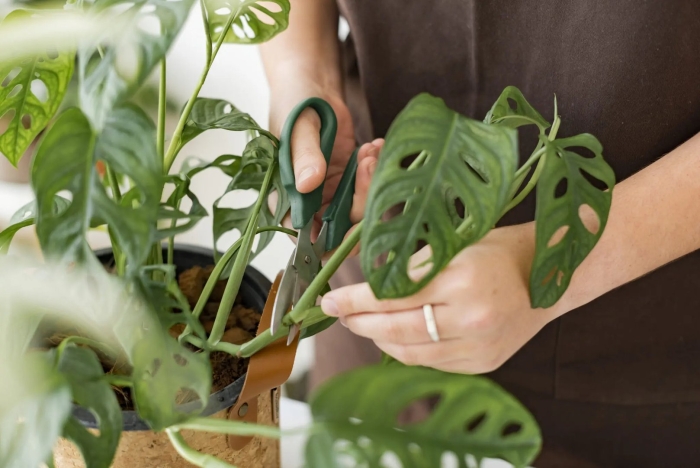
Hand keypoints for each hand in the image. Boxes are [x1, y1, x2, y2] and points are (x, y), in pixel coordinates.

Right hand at [269, 83, 380, 232]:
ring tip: (370, 150)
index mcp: (285, 199)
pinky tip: (374, 145)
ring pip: (359, 209)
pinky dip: (377, 169)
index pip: (306, 238)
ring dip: (371, 182)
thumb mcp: (297, 128)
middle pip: (340, 227)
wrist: (312, 85)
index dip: (331, 242)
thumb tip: (308, 184)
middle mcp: (308, 203)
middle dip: (360, 202)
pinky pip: (368, 188)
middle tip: (366, 165)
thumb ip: (303, 156)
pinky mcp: (349, 180)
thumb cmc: (295, 104)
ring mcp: (330, 193)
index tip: (356, 224)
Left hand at [320, 223, 564, 373]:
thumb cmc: (495, 250)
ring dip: (379, 339)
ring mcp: (478, 347)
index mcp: (460, 279)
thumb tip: (364, 280)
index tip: (328, 301)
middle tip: (339, 314)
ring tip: (363, 324)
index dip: (354, 301)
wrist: (546, 275)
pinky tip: (394, 336)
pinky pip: (431, 363)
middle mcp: (470, 318)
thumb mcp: (452, 244)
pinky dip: (406, 350)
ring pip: (410, 353)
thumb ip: (410, 265)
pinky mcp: (483, 364)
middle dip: (360, 322)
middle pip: (396, 329)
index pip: (391, 296)